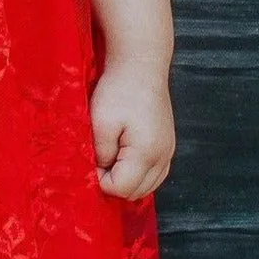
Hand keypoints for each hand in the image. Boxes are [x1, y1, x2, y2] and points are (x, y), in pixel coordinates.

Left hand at [87, 58, 174, 200]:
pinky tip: (122, 159)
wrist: (140, 66)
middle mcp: (163, 156)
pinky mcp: (167, 145)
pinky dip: (137, 174)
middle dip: (113, 183)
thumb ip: (100, 153)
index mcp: (146, 153)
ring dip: (125, 180)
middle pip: (136, 193)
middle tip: (96, 161)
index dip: (100, 181)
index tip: (89, 161)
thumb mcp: (100, 123)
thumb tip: (100, 171)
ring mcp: (169, 152)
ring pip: (147, 186)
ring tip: (108, 158)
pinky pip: (154, 174)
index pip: (121, 188)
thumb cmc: (118, 91)